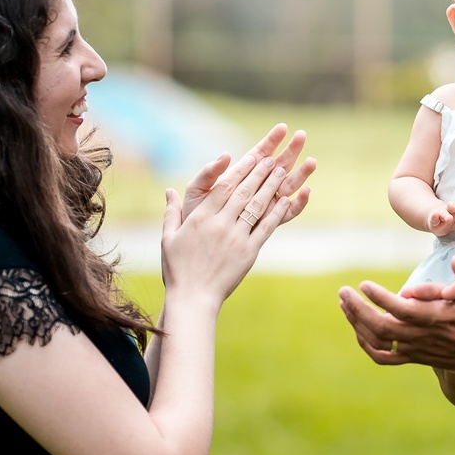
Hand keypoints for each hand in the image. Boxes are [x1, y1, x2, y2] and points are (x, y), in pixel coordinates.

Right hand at [161, 133, 308, 303]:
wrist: (193, 298)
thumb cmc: (177, 269)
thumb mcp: (169, 238)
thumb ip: (171, 213)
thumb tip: (169, 191)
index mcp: (200, 218)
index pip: (223, 187)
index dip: (239, 170)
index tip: (251, 157)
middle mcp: (220, 224)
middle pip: (243, 192)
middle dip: (259, 173)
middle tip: (272, 158)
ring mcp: (236, 238)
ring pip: (256, 207)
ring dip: (270, 187)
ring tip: (281, 171)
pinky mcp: (248, 252)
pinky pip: (265, 228)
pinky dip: (276, 213)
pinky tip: (285, 200)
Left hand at [180, 124, 315, 223]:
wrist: (195, 245)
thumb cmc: (194, 215)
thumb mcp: (196, 191)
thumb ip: (209, 174)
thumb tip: (225, 155)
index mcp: (239, 177)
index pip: (258, 154)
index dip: (271, 141)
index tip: (282, 127)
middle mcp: (255, 189)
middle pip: (278, 166)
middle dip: (291, 151)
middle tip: (302, 135)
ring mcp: (264, 205)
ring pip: (287, 186)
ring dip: (301, 173)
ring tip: (312, 161)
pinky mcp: (269, 223)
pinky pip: (288, 213)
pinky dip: (299, 203)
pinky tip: (306, 191)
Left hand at [337, 256, 454, 375]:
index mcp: (437, 320)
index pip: (401, 310)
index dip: (379, 299)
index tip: (364, 284)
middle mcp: (423, 337)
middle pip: (381, 328)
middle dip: (358, 310)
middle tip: (343, 292)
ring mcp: (417, 350)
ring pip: (378, 342)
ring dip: (357, 323)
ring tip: (344, 304)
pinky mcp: (416, 357)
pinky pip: (384, 357)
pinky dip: (367, 345)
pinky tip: (358, 329)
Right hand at [426, 200, 454, 236]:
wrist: (439, 221)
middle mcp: (450, 209)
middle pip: (453, 205)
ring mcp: (441, 213)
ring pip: (443, 212)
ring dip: (446, 214)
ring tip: (449, 218)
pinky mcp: (433, 220)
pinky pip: (433, 217)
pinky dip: (434, 216)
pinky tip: (435, 216)